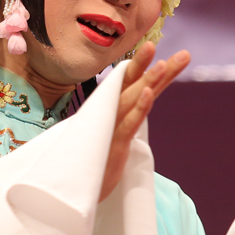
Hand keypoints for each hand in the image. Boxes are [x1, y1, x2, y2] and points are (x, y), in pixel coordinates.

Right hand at [99, 43, 189, 202]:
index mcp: (109, 112)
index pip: (128, 85)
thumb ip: (121, 121)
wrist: (70, 191)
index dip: (143, 68)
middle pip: (129, 85)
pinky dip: (139, 108)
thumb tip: (130, 107)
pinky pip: (129, 124)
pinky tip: (149, 94)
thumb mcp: (109, 139)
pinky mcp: (114, 146)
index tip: (156, 48)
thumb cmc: (92, 164)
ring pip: (131, 100)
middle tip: (153, 43)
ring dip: (148, 81)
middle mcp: (108, 115)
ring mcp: (111, 128)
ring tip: (164, 62)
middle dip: (142, 64)